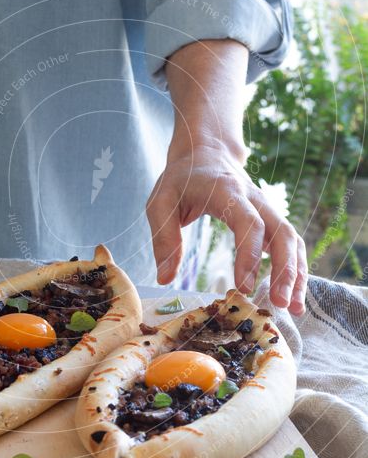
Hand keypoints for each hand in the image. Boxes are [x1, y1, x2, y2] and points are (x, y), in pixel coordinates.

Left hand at [146, 142, 307, 315]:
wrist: (206, 150)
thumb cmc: (182, 178)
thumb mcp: (160, 201)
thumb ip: (164, 238)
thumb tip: (165, 278)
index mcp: (227, 191)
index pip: (248, 223)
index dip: (249, 255)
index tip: (245, 287)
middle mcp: (255, 198)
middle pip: (282, 233)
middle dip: (285, 270)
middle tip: (279, 304)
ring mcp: (267, 207)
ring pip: (292, 239)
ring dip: (297, 273)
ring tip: (293, 308)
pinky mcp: (270, 217)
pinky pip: (290, 242)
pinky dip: (295, 267)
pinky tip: (292, 293)